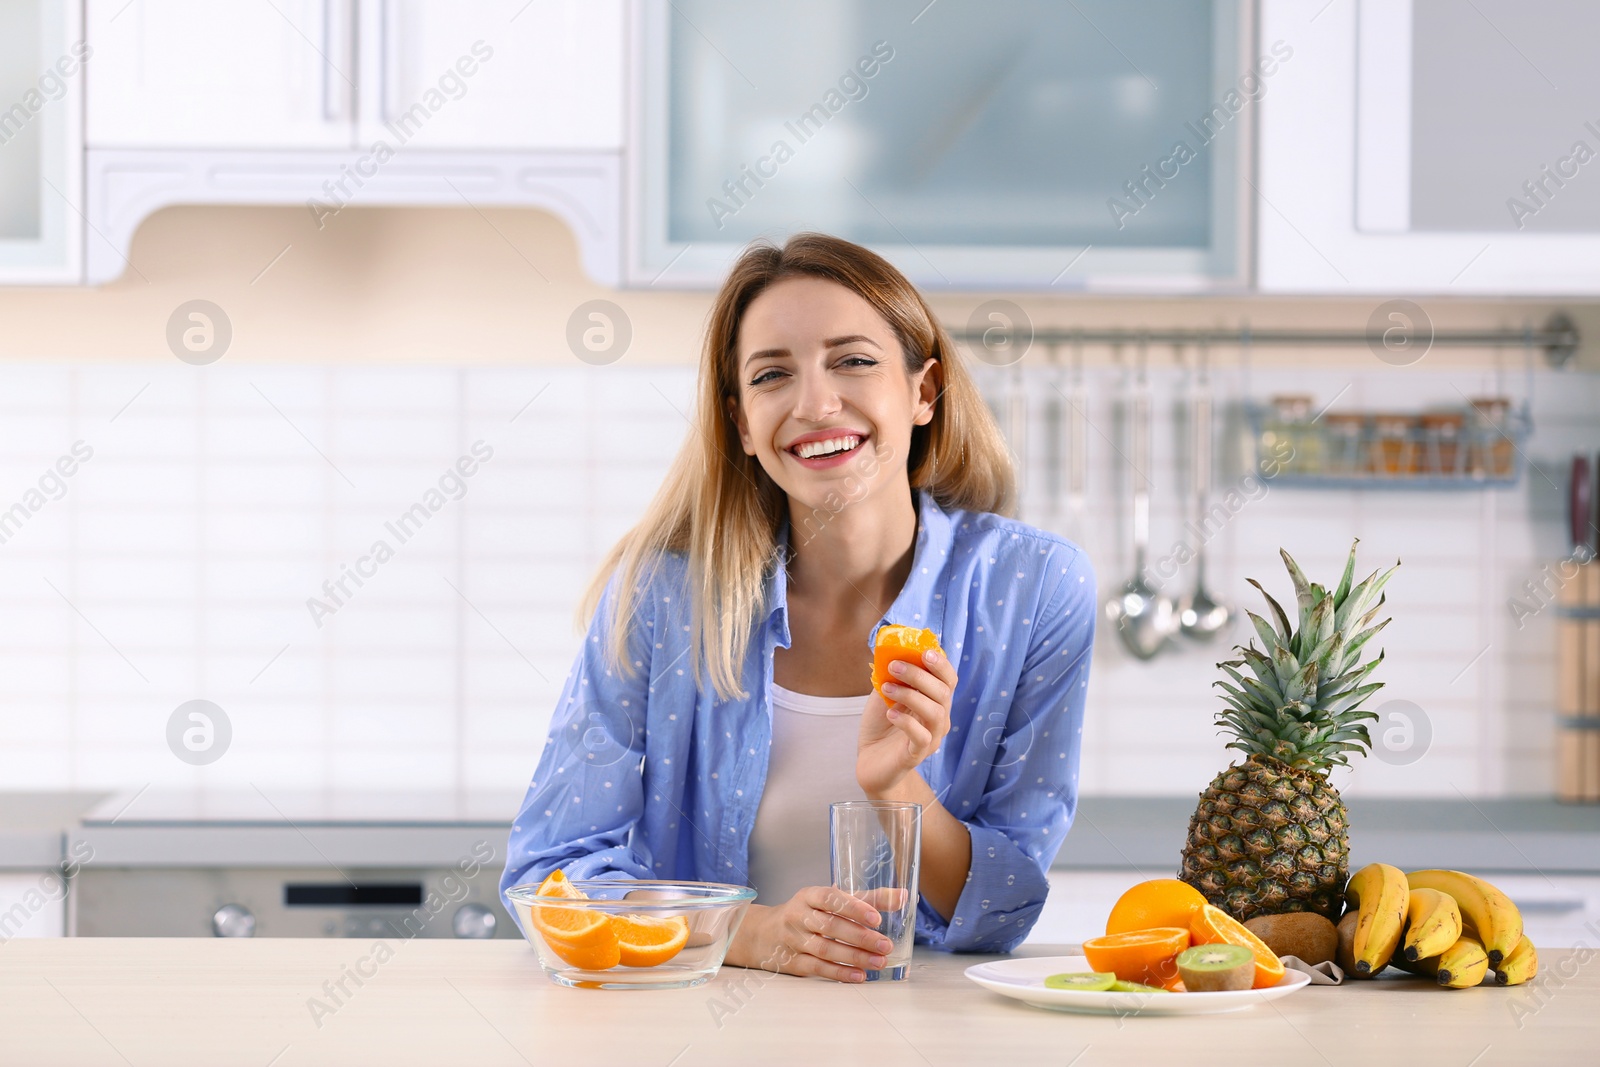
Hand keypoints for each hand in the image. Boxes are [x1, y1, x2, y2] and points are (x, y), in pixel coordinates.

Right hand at [724, 886, 895, 982]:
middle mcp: (798, 916)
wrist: (764, 933)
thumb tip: (903, 897)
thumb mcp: (831, 900)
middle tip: (885, 945)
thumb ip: (867, 899)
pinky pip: (818, 968)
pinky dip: (839, 973)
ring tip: (879, 962)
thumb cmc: (808, 913)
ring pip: (825, 949)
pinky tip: (859, 975)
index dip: (854, 908)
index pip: (831, 898)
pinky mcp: (793, 962)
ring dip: (854, 957)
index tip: (876, 918)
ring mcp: (793, 940)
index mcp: (808, 895)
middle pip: (830, 926)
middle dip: (860, 937)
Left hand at [857, 647, 956, 796]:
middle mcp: (939, 719)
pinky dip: (906, 722)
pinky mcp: (917, 755)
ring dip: (910, 695)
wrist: (869, 761)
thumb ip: (892, 676)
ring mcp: (931, 738)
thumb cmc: (881, 725)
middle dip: (919, 675)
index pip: (949, 680)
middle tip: (894, 666)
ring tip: (887, 689)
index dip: (941, 664)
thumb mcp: (885, 694)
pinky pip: (921, 737)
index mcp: (935, 701)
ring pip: (935, 713)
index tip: (923, 652)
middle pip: (943, 693)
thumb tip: (890, 651)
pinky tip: (890, 714)